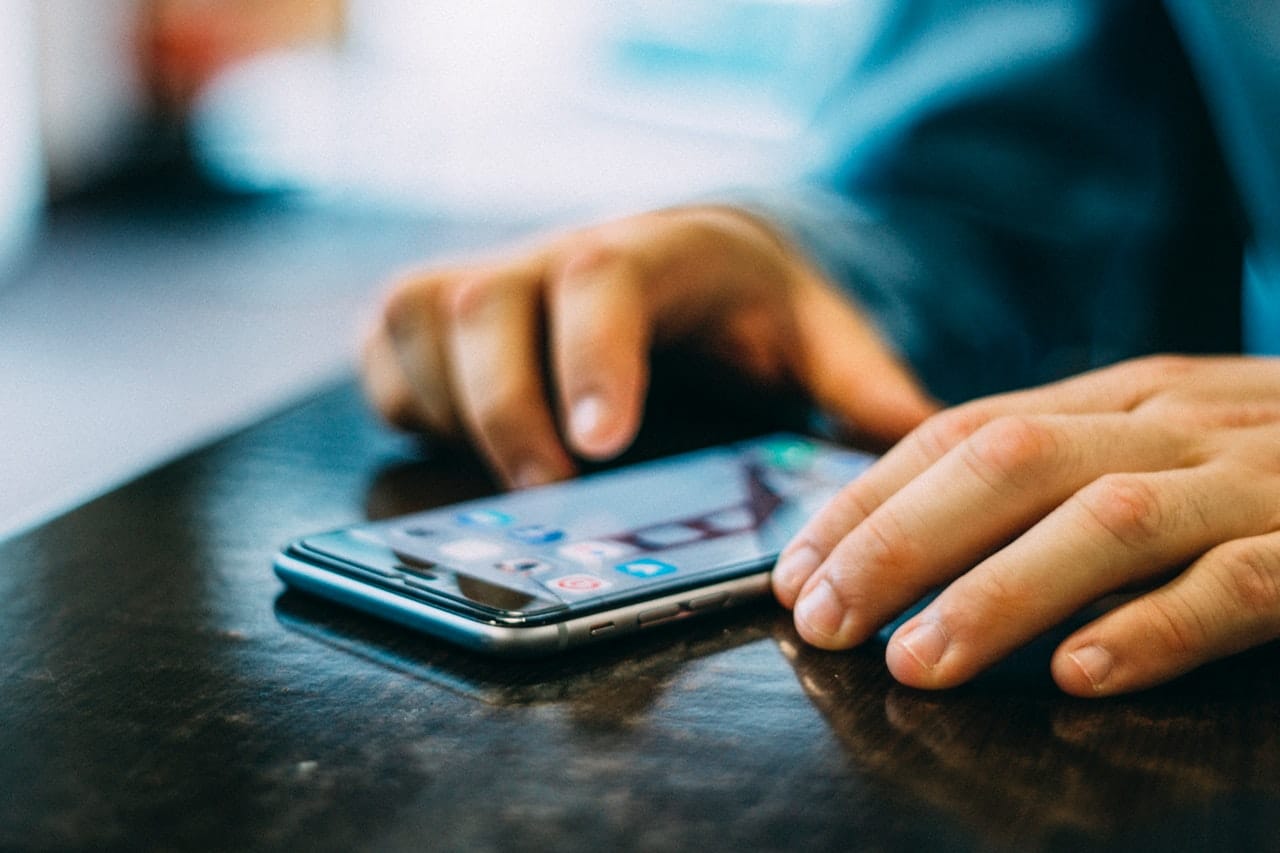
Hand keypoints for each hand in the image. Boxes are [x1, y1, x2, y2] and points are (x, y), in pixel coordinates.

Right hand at [363, 206, 934, 485]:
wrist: (672, 259)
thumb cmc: (740, 305)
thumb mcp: (814, 331)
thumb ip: (860, 380)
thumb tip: (919, 442)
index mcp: (653, 251)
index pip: (604, 277)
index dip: (592, 356)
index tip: (601, 444)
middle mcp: (553, 256)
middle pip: (487, 303)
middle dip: (504, 407)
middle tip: (549, 493)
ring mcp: (486, 281)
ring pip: (422, 323)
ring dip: (451, 410)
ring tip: (512, 480)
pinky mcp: (437, 317)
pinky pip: (390, 356)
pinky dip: (409, 404)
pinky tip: (464, 447)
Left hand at [773, 355, 1279, 695]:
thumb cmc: (1266, 455)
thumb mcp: (1151, 436)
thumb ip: (1052, 467)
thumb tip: (913, 526)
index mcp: (1112, 398)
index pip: (957, 433)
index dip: (866, 499)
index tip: (795, 569)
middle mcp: (1166, 423)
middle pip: (1005, 466)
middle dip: (897, 542)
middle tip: (822, 620)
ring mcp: (1249, 478)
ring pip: (1104, 520)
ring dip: (998, 592)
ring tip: (917, 662)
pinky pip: (1240, 583)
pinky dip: (1157, 627)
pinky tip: (1084, 675)